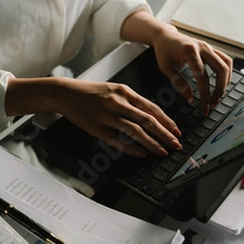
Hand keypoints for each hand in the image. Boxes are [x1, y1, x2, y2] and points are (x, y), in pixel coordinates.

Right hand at [56, 78, 182, 156]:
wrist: (66, 93)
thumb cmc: (91, 92)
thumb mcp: (115, 89)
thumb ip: (133, 101)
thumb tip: (152, 115)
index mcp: (125, 92)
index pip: (152, 108)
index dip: (166, 121)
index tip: (176, 131)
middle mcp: (118, 103)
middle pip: (147, 120)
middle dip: (164, 134)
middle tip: (175, 144)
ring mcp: (108, 116)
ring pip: (135, 131)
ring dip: (151, 143)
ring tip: (162, 152)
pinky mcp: (97, 128)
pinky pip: (117, 140)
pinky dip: (130, 148)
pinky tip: (140, 153)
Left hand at [120, 10, 232, 115]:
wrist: (166, 36)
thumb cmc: (164, 51)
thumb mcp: (165, 67)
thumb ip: (178, 82)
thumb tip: (190, 98)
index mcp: (189, 51)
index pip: (202, 76)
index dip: (205, 94)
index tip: (204, 107)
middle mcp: (202, 47)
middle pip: (221, 69)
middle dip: (220, 90)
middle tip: (213, 104)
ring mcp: (209, 47)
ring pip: (226, 64)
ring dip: (225, 82)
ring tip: (218, 97)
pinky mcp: (211, 49)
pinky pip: (225, 60)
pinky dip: (226, 73)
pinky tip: (221, 84)